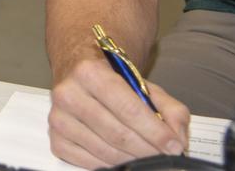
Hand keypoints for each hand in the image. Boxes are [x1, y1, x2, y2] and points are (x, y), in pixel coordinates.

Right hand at [49, 49, 189, 167]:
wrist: (77, 72)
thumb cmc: (113, 81)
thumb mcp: (145, 85)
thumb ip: (170, 109)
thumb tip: (178, 139)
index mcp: (90, 72)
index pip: (128, 109)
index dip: (155, 132)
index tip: (174, 146)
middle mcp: (68, 94)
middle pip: (117, 134)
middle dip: (148, 150)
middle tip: (165, 156)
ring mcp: (59, 118)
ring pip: (104, 151)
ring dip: (133, 160)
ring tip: (148, 158)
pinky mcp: (56, 139)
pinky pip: (87, 162)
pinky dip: (111, 166)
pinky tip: (124, 159)